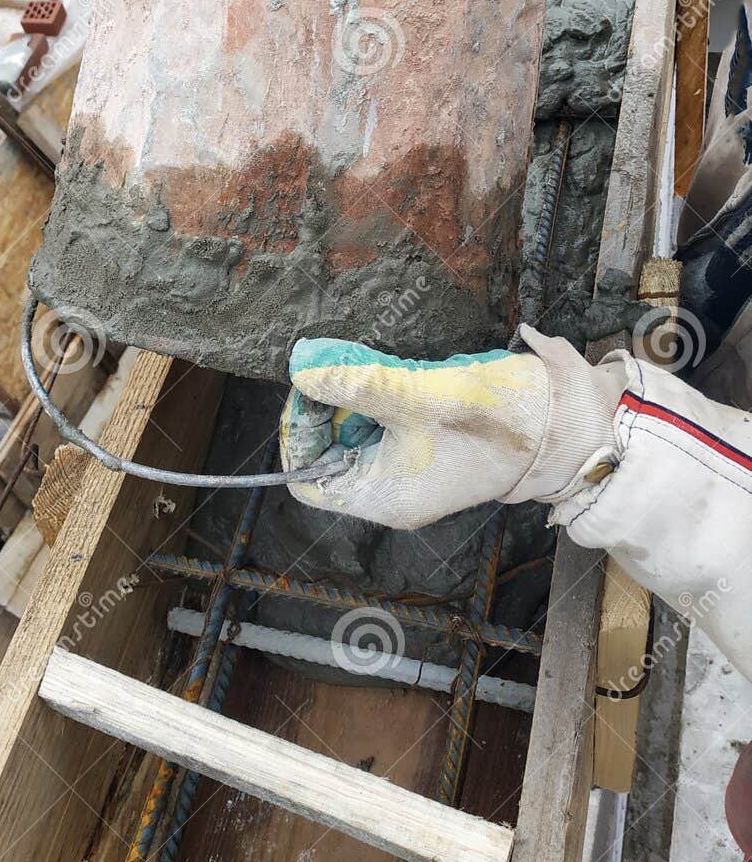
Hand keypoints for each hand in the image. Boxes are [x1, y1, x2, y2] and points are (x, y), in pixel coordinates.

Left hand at [280, 327, 622, 528]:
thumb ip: (356, 384)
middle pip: (329, 453)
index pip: (308, 478)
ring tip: (367, 365)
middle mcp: (393, 494)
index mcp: (383, 497)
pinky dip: (380, 401)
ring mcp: (411, 474)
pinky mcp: (428, 452)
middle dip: (328, 407)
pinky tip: (394, 376)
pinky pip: (385, 428)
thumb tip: (300, 369)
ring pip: (356, 436)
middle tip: (336, 364)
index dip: (300, 431)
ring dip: (355, 399)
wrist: (563, 427)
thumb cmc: (495, 421)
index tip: (308, 386)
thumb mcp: (417, 396)